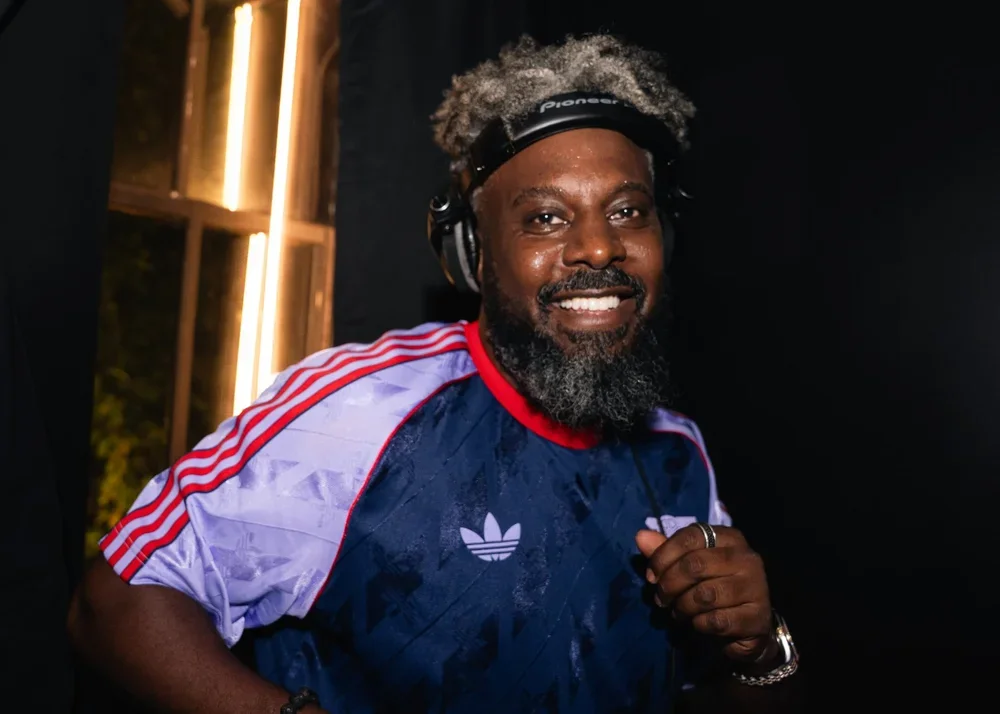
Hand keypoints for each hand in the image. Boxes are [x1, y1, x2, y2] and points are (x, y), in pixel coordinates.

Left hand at [635, 525, 775, 664]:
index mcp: (729, 538)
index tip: (651, 576)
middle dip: (669, 585)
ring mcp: (756, 587)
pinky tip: (698, 624)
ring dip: (683, 607)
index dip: (663, 556)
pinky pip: (716, 620)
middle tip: (661, 599)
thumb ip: (664, 552)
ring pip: (705, 595)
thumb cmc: (712, 590)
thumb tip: (641, 536)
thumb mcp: (687, 568)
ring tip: (679, 611)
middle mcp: (747, 558)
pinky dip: (699, 624)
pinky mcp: (757, 617)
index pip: (690, 537)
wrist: (745, 628)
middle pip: (695, 565)